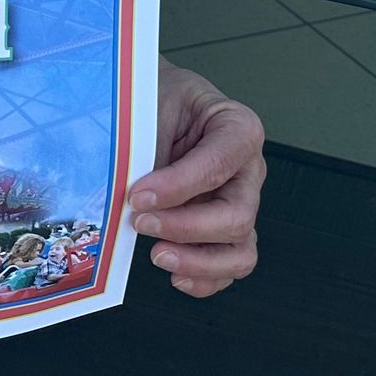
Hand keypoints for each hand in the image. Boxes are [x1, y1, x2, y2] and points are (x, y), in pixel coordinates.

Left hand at [126, 57, 264, 297]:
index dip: (179, 186)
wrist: (151, 99)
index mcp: (238, 127)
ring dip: (199, 260)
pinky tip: (176, 274)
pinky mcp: (226, 229)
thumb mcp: (151, 106)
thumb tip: (127, 193)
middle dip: (185, 226)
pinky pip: (229, 265)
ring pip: (241, 249)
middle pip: (236, 215)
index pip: (218, 164)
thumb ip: (146, 147)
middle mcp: (248, 169)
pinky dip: (205, 277)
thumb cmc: (155, 97)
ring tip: (158, 255)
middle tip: (140, 222)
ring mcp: (241, 202)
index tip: (139, 195)